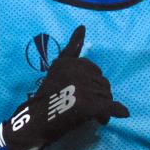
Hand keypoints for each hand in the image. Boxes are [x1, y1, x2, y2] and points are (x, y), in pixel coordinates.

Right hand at [0, 25, 128, 149]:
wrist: (35, 122)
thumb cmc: (46, 98)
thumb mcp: (57, 68)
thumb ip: (71, 50)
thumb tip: (82, 26)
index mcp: (70, 62)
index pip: (94, 71)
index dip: (90, 84)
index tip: (79, 94)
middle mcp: (77, 72)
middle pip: (102, 84)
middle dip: (98, 96)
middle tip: (87, 108)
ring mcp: (84, 88)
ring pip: (106, 96)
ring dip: (102, 107)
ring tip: (91, 117)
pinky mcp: (89, 104)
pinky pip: (110, 107)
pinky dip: (114, 112)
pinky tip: (106, 118)